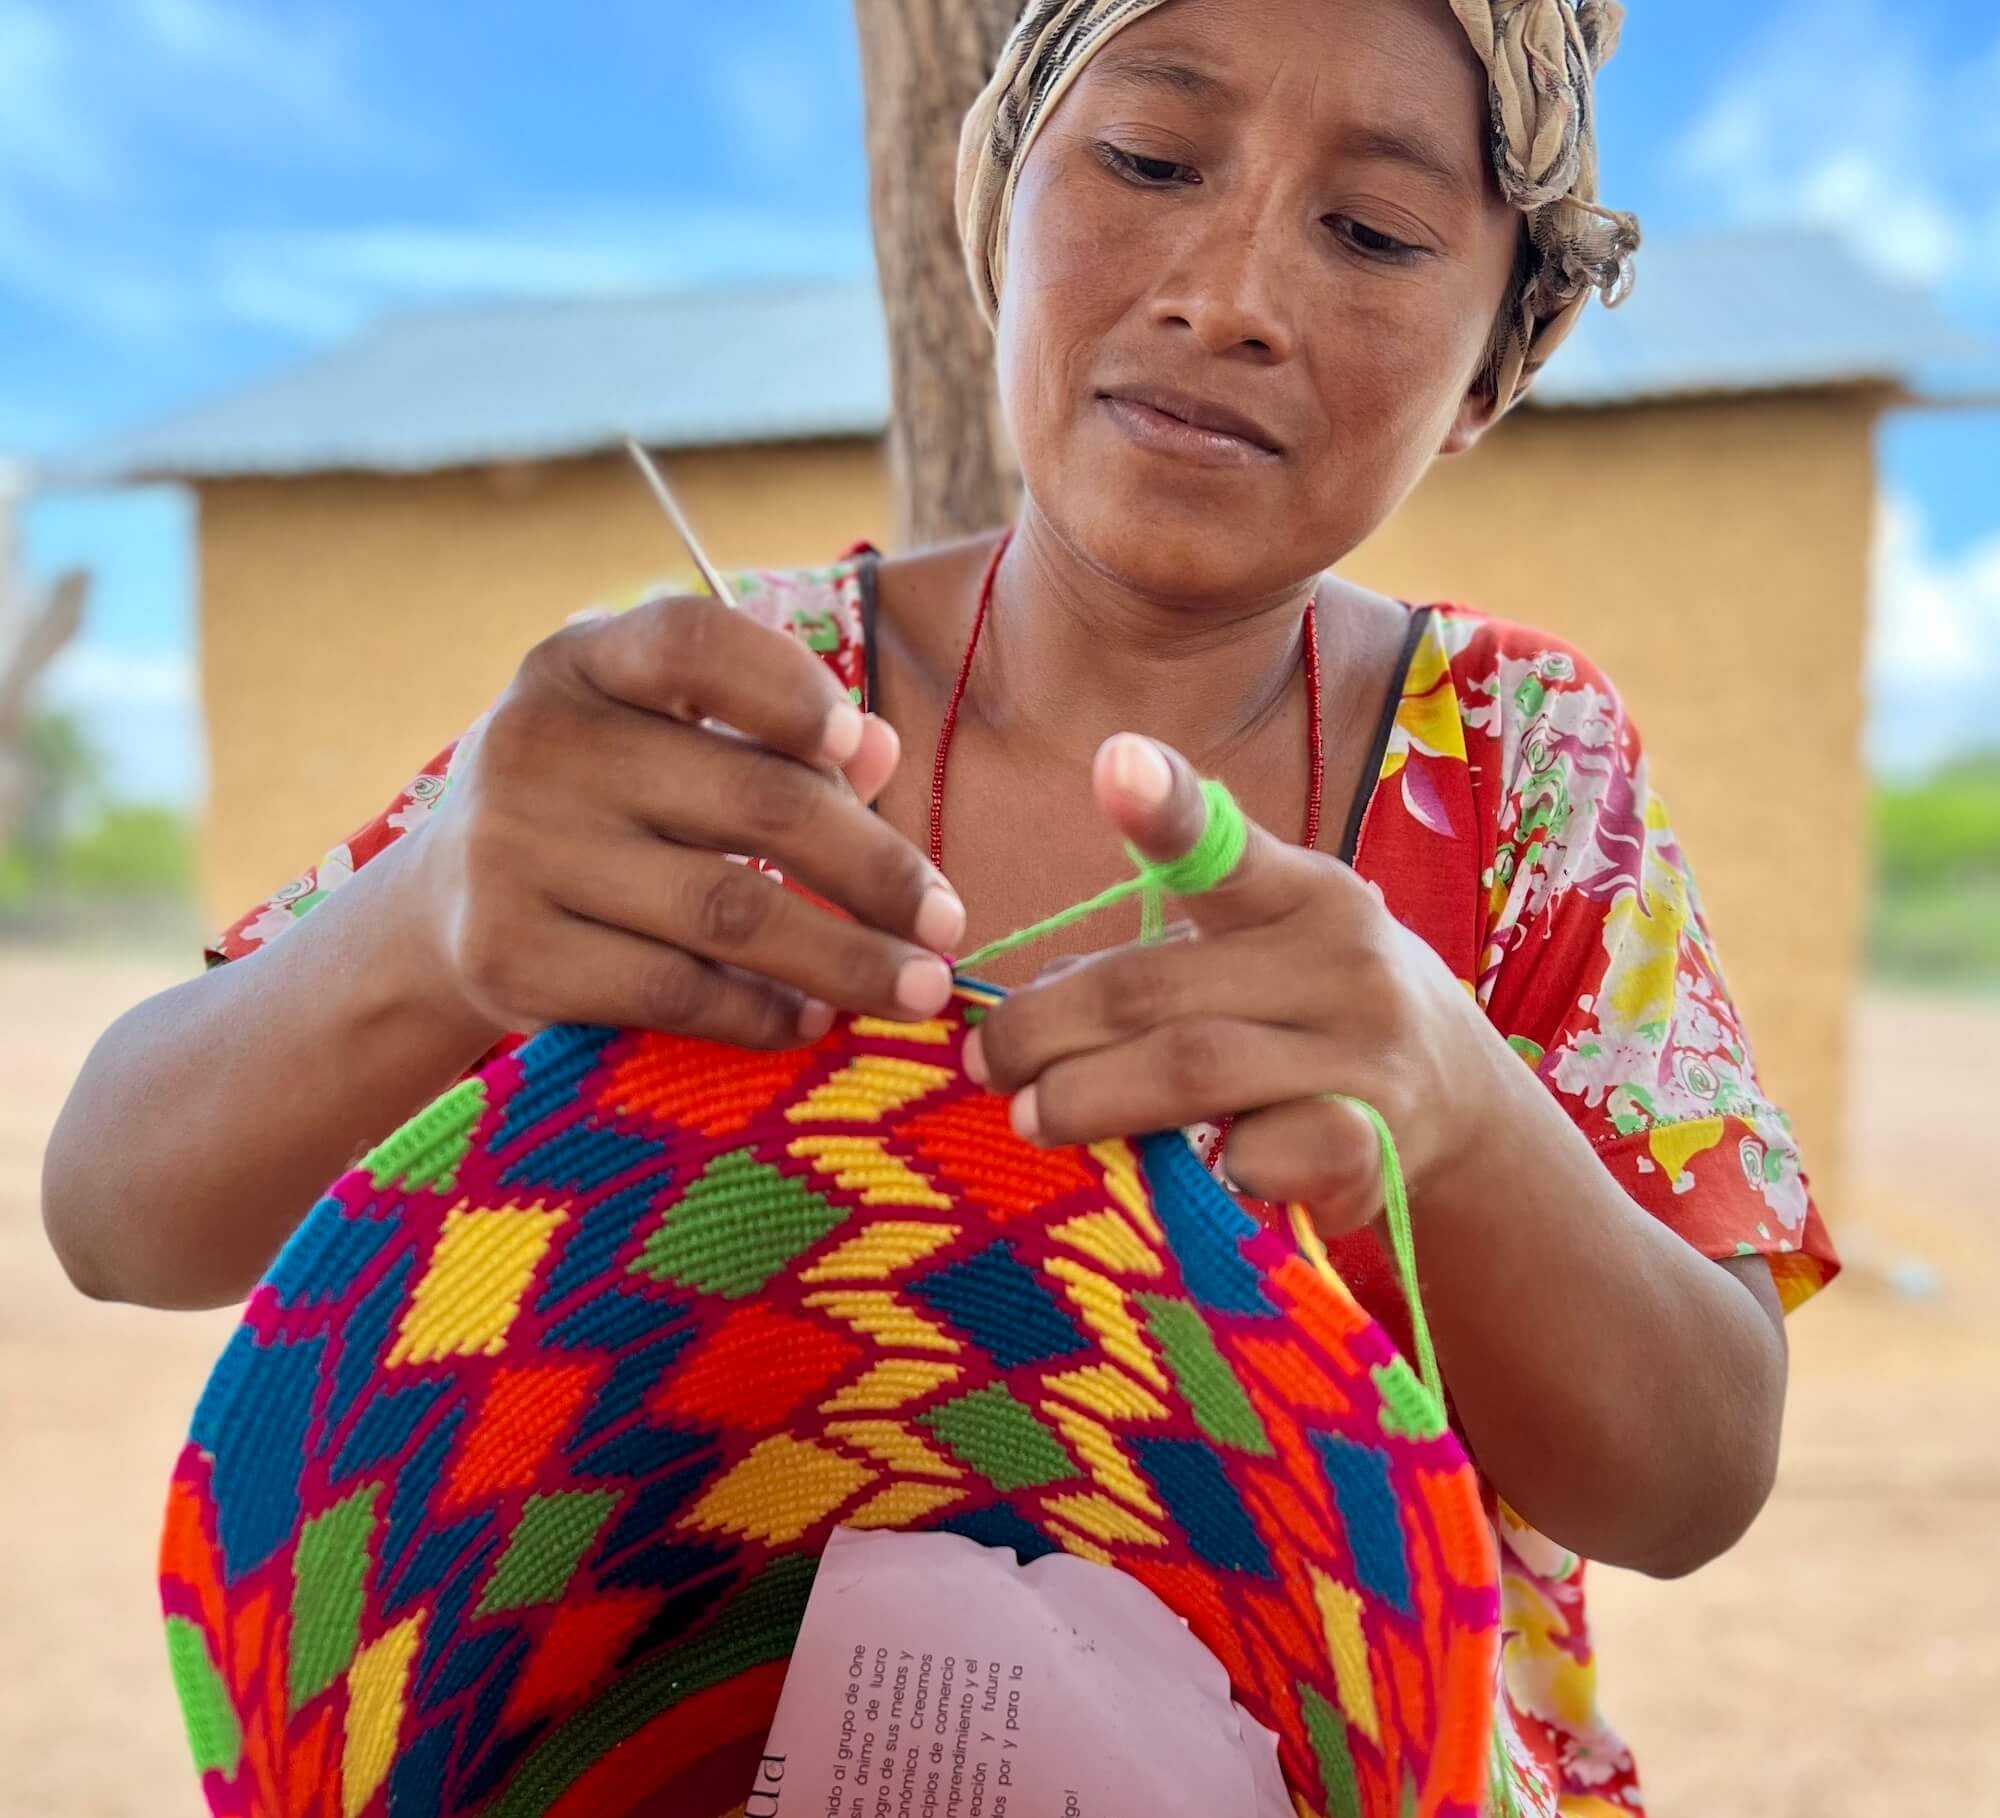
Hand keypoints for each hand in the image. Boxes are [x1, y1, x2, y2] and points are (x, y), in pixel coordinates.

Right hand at [404, 594, 964, 1045]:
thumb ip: (772, 737)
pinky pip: (674, 990)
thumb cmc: (596, 808)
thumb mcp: (663, 744)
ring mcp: (515, 851)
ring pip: (727, 909)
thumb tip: (881, 750)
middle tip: (950, 924)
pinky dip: (761, 1014)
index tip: (862, 748)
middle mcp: (537, 742)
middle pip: (752, 799)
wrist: (439, 911)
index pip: (695, 644)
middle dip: (875, 870)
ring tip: (918, 990)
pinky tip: (813, 1024)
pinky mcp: (510, 955)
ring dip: (845, 958)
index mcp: (582, 661)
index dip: (790, 690)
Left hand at [964, 734, 1509, 1236]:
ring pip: (1194, 1068)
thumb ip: (1150, 966)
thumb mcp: (1256, 957)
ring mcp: (1365, 1052)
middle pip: (1154, 987)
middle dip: (1044, 1028)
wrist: (1462, 1102)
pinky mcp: (1376, 1145)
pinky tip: (1183, 1171)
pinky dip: (1204, 1165)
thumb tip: (1020, 1016)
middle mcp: (1342, 959)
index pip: (1224, 844)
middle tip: (984, 1061)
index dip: (1167, 805)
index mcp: (1301, 892)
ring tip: (1028, 1116)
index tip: (1116, 762)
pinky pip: (1266, 1153)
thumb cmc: (1312, 1015)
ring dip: (1089, 1097)